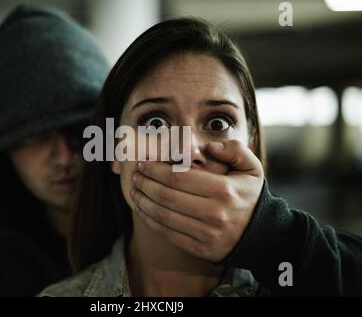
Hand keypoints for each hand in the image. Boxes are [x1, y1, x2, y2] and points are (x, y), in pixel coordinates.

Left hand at [130, 140, 263, 261]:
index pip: (178, 177)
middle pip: (167, 196)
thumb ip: (234, 150)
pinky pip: (168, 234)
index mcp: (223, 190)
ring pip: (164, 216)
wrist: (261, 234)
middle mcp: (214, 213)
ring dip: (143, 202)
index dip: (155, 169)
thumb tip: (209, 147)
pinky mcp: (200, 248)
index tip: (144, 163)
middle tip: (135, 176)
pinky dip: (150, 221)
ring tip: (134, 190)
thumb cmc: (249, 196)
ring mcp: (206, 234)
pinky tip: (142, 210)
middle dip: (145, 184)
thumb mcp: (252, 168)